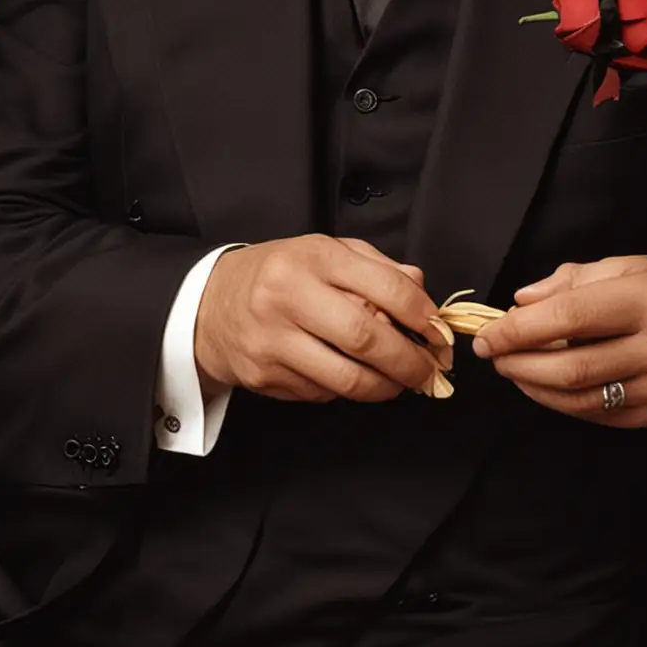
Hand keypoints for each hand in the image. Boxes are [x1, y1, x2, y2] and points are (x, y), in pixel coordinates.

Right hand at [194, 235, 449, 403]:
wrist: (208, 304)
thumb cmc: (278, 275)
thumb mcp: (325, 252)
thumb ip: (377, 267)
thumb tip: (421, 290)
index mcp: (312, 258)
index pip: (385, 288)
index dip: (422, 315)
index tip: (438, 332)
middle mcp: (287, 296)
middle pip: (366, 338)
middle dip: (409, 362)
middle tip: (428, 371)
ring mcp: (271, 340)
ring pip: (346, 378)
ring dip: (384, 387)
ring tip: (397, 382)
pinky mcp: (262, 375)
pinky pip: (320, 394)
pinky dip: (344, 391)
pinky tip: (347, 376)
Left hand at [469, 256, 646, 428]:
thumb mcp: (627, 268)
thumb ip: (571, 281)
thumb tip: (521, 301)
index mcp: (646, 299)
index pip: (568, 318)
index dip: (518, 329)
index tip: (488, 333)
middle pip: (570, 366)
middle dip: (518, 362)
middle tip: (493, 354)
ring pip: (579, 397)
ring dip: (533, 386)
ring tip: (512, 369)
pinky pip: (597, 414)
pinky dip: (561, 402)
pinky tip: (543, 386)